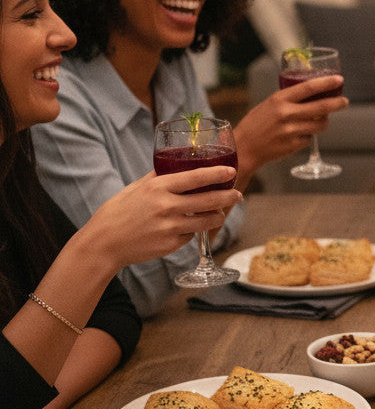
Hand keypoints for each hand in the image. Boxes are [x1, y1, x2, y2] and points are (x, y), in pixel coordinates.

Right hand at [86, 169, 243, 266]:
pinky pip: (190, 235)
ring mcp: (170, 227)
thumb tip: (176, 163)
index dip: (217, 174)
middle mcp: (167, 206)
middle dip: (228, 197)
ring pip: (206, 220)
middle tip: (238, 195)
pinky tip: (184, 228)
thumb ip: (159, 176)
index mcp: (158, 187)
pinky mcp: (171, 245)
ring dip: (217, 216)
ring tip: (220, 213)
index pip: (196, 177)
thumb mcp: (136, 188)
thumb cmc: (117, 212)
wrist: (103, 244)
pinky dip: (191, 231)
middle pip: (209, 200)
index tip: (232, 171)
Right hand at [233, 79, 347, 174]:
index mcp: (279, 100)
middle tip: (344, 101)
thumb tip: (314, 94)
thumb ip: (289, 100)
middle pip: (321, 108)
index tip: (339, 80)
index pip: (308, 88)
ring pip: (320, 125)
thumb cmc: (256, 123)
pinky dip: (308, 135)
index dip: (326, 83)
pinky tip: (297, 134)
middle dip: (337, 103)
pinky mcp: (294, 145)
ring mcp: (291, 131)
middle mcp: (287, 114)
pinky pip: (310, 137)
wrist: (244, 148)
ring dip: (323, 121)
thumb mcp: (269, 104)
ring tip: (320, 119)